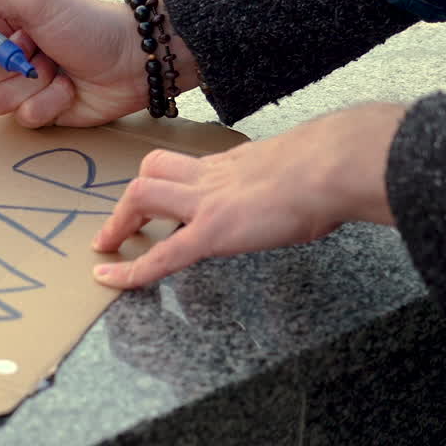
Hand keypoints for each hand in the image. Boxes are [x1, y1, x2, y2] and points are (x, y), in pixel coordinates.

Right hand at [0, 0, 197, 127]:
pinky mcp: (38, 110)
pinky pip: (22, 119)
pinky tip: (69, 89)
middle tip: (34, 52)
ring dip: (29, 86)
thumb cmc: (88, 21)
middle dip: (2, 69)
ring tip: (56, 67)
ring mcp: (18, 84)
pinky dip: (49, 103)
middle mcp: (0, 53)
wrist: (134, 57)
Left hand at [91, 102, 407, 287]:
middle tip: (118, 228)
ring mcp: (208, 201)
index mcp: (235, 165)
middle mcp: (213, 177)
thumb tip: (312, 199)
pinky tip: (111, 279)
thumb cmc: (336, 167)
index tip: (163, 203)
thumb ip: (290, 183)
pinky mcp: (214, 231)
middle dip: (130, 200)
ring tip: (108, 249)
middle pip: (153, 171)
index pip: (188, 167)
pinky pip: (162, 253)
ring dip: (120, 221)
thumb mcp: (303, 169)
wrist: (337, 165)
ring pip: (143, 194)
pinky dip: (132, 269)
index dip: (168, 182)